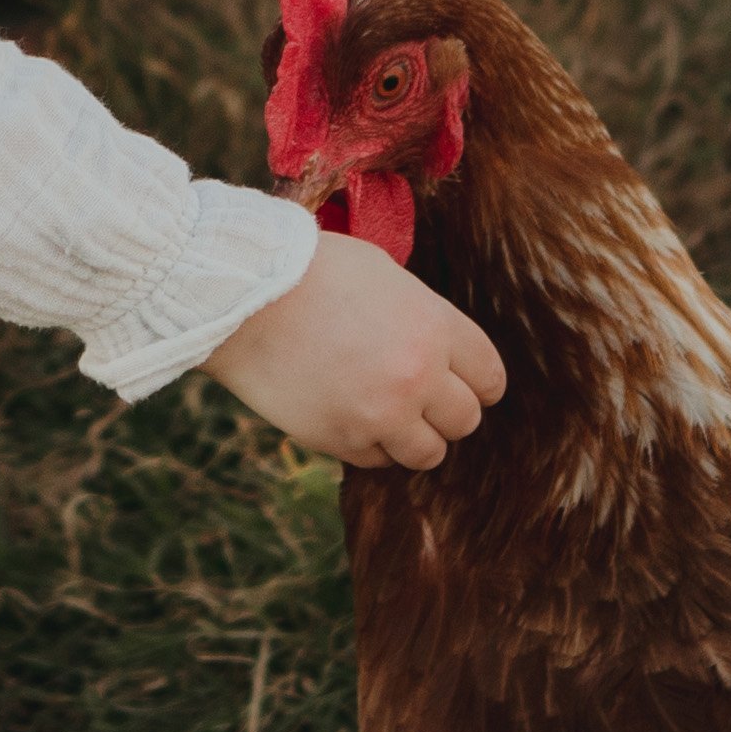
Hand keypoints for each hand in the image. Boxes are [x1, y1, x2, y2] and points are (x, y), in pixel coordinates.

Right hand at [210, 221, 504, 468]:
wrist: (241, 295)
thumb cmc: (310, 270)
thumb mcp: (385, 276)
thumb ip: (422, 316)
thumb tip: (440, 349)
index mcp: (436, 328)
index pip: (490, 378)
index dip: (476, 382)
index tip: (460, 384)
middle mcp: (418, 376)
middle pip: (465, 421)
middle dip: (444, 412)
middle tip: (415, 397)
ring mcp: (381, 413)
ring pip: (428, 453)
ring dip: (410, 437)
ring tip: (383, 413)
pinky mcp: (342, 439)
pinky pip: (376, 461)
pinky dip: (366, 443)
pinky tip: (344, 412)